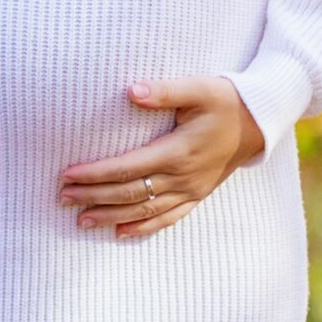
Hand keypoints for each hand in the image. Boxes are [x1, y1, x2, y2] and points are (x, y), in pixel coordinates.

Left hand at [57, 74, 266, 239]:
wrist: (259, 123)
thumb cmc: (225, 100)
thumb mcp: (198, 88)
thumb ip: (164, 91)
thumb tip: (131, 90)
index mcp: (178, 151)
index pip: (127, 167)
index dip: (96, 173)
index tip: (69, 174)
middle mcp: (182, 177)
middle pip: (129, 193)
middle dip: (94, 196)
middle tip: (62, 197)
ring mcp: (190, 190)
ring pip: (144, 210)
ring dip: (111, 216)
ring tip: (81, 220)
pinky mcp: (197, 195)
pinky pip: (167, 218)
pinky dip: (143, 228)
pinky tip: (121, 233)